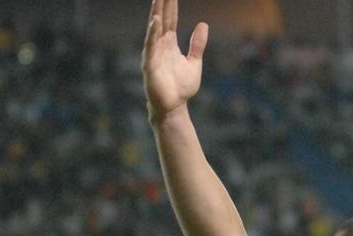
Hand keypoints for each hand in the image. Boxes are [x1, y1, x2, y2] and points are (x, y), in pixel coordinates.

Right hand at [142, 0, 208, 121]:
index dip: (171, 5)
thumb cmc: (181, 88)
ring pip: (154, 30)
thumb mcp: (194, 62)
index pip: (170, 19)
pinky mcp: (150, 65)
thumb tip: (203, 24)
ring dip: (156, 14)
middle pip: (161, 20)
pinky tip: (155, 22)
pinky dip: (152, 34)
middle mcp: (159, 46)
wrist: (174, 108)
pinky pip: (150, 47)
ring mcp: (153, 54)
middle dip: (162, 4)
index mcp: (169, 44)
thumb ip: (198, 44)